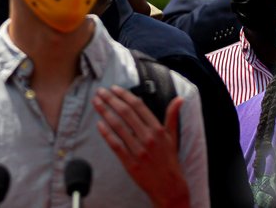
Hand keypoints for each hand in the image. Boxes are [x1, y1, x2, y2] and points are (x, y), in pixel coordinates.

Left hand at [94, 86, 189, 207]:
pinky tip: (99, 124)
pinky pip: (115, 144)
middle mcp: (148, 137)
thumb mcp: (173, 136)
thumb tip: (179, 99)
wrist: (169, 186)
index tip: (114, 88)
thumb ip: (172, 116)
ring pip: (118, 126)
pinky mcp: (130, 162)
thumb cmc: (169, 160)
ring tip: (96, 103)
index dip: (125, 95)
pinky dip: (106, 133)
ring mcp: (138, 150)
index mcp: (158, 129)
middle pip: (125, 113)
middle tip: (100, 92)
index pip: (138, 106)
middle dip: (111, 100)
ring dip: (105, 112)